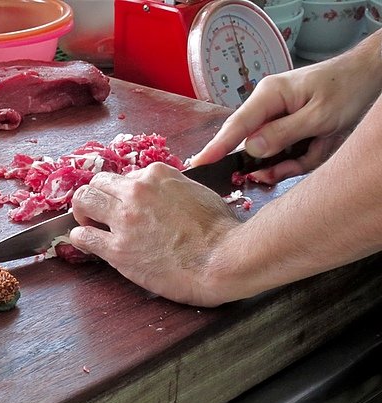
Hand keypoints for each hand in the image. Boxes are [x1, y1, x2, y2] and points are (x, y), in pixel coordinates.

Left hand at [69, 163, 240, 306]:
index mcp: (157, 175)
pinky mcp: (118, 249)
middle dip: (96, 196)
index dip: (124, 192)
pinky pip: (83, 237)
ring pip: (83, 201)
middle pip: (98, 182)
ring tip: (88, 224)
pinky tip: (84, 242)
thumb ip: (173, 187)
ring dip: (82, 212)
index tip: (126, 204)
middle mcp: (136, 191)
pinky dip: (79, 238)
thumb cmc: (220, 230)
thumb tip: (162, 193)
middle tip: (98, 211)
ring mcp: (124, 219)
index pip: (127, 176)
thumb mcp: (199, 192)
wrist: (223, 260)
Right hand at [192, 32, 381, 182]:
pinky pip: (285, 154)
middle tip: (294, 163)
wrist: (366, 77)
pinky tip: (318, 146)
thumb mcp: (319, 116)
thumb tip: (250, 149)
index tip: (198, 163)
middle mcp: (267, 107)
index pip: (236, 126)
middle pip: (253, 146)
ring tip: (320, 146)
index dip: (216, 147)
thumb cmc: (345, 89)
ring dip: (296, 159)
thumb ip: (283, 133)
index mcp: (269, 96)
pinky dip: (303, 157)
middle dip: (274, 162)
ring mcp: (275, 119)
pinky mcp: (285, 129)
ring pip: (272, 155)